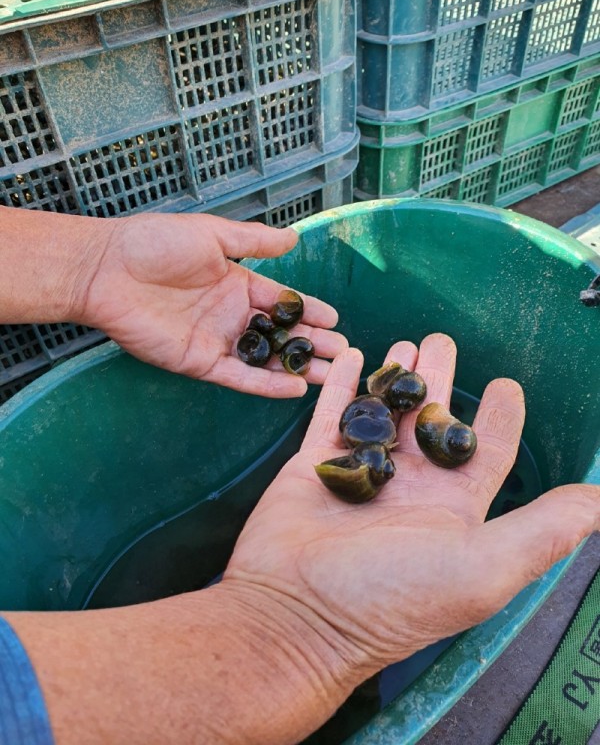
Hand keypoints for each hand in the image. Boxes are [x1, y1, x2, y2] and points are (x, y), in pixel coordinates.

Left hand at [81, 213, 346, 396]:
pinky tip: (295, 387)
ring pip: (266, 360)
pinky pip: (240, 377)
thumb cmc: (155, 244)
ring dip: (298, 367)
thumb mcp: (212, 235)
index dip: (309, 311)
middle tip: (344, 353)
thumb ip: (253, 241)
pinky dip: (266, 385)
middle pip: (281, 334)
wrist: (108, 269)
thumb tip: (292, 239)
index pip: (282, 302)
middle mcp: (232, 315)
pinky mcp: (200, 363)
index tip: (336, 319)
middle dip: (313, 343)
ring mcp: (218, 341)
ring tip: (332, 374)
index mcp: (238, 284)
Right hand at [225, 333, 599, 675]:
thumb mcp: (484, 566)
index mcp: (452, 508)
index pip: (485, 452)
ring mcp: (360, 474)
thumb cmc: (392, 594)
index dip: (500, 417)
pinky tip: (351, 357)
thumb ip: (544, 530)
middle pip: (429, 420)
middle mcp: (410, 488)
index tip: (507, 385)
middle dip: (440, 380)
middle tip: (440, 342)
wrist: (298, 614)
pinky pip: (331, 415)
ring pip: (384, 412)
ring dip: (395, 378)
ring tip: (405, 346)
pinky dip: (342, 385)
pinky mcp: (314, 465)